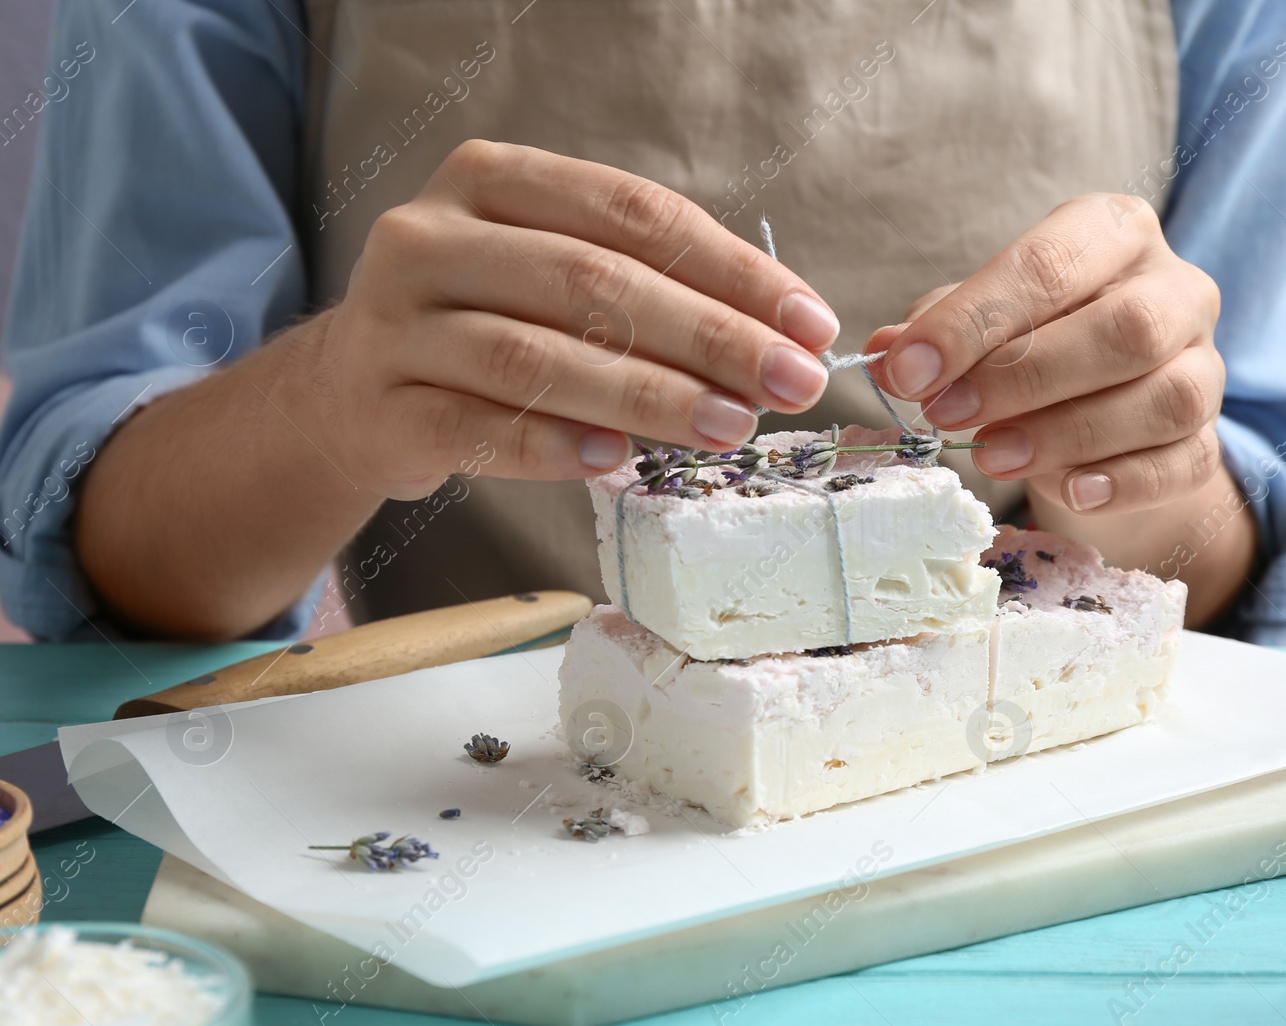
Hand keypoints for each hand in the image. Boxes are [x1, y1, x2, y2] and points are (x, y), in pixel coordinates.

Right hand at [298, 140, 840, 498]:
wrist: (349, 393)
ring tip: (727, 426)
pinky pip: (478, 429)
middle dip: (708, 336)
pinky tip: (618, 459)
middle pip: (592, 282)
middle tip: (788, 383)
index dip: (732, 269)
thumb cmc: (483, 325)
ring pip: (535, 356)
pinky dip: (553, 445)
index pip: (633, 214)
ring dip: (646, 394)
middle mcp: (431, 236)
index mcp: (491, 181)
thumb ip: (645, 287)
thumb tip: (779, 338)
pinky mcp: (382, 407)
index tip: (809, 323)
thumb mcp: (549, 274)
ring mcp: (396, 323)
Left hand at [864, 194, 1222, 514]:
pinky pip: (1183, 463)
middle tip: (947, 415)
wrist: (1104, 415)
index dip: (972, 321)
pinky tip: (1070, 491)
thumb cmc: (1034, 345)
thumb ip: (941, 330)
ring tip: (991, 456)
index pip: (1048, 265)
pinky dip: (1123, 481)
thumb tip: (885, 353)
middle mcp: (1175, 289)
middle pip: (1123, 328)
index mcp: (1113, 233)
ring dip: (1067, 432)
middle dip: (1024, 376)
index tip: (908, 370)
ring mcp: (1203, 366)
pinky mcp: (1209, 440)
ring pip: (1163, 398)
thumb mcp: (983, 322)